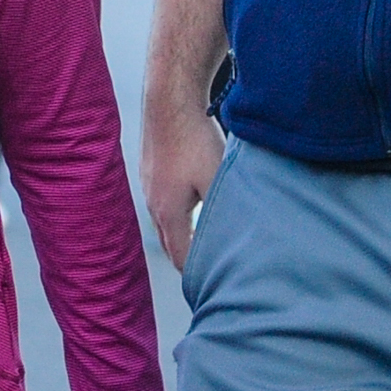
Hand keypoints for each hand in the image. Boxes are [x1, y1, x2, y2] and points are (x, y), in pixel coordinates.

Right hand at [144, 95, 221, 270]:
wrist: (168, 102)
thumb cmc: (194, 139)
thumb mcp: (218, 179)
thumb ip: (225, 211)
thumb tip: (241, 238)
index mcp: (169, 214)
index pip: (182, 257)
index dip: (198, 275)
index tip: (212, 287)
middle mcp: (154, 204)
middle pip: (171, 244)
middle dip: (189, 260)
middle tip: (209, 274)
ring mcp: (149, 186)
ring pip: (166, 222)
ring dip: (183, 235)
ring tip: (203, 242)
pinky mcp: (150, 170)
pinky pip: (163, 203)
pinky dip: (178, 214)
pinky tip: (193, 204)